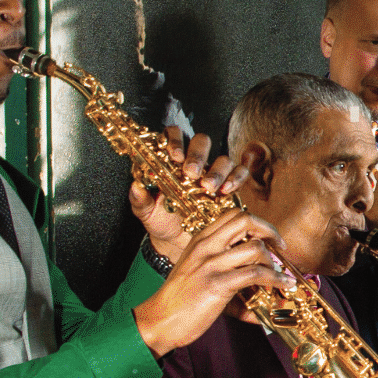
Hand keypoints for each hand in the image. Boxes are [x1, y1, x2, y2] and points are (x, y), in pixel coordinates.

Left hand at [132, 128, 249, 262]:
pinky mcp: (229, 186)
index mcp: (171, 161)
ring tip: (209, 188)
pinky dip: (236, 178)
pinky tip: (227, 190)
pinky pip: (240, 173)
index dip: (176, 140)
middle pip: (202, 142)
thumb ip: (139, 199)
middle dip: (198, 155)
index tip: (175, 156)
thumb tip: (136, 186)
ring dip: (217, 171)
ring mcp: (213, 173)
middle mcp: (193, 162)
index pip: (174, 135)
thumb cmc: (161, 221)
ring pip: (222, 158)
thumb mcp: (145, 211)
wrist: (178, 241)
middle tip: (191, 173)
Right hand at [133, 208, 288, 355]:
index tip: (268, 239)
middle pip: (246, 220)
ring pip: (256, 248)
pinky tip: (282, 286)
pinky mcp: (217, 284)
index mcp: (200, 240)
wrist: (160, 319)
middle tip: (280, 249)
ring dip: (273, 263)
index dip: (257, 224)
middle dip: (270, 232)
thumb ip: (225, 266)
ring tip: (276, 277)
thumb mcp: (198, 271)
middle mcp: (205, 246)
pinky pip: (256, 274)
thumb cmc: (181, 299)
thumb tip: (259, 279)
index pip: (234, 215)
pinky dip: (275, 280)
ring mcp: (211, 263)